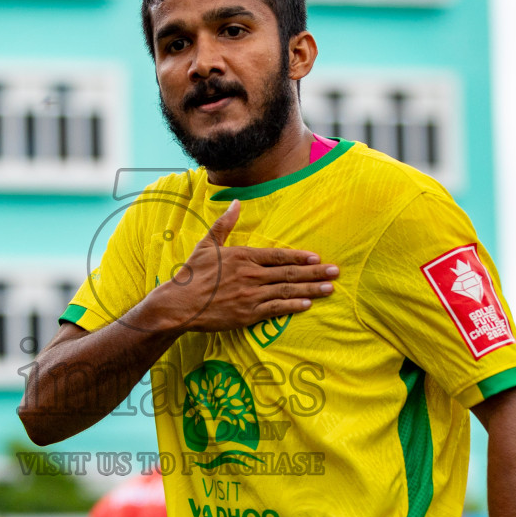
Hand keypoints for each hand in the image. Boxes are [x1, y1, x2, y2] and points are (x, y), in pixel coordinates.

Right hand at [143, 200, 339, 333]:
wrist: (179, 303)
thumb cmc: (192, 274)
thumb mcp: (207, 244)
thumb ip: (225, 224)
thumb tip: (235, 202)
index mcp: (244, 256)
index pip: (278, 256)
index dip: (300, 257)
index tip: (317, 258)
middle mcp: (252, 275)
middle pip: (289, 272)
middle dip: (315, 272)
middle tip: (335, 272)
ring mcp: (251, 295)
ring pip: (287, 290)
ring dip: (311, 289)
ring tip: (329, 289)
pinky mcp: (248, 313)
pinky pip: (276, 309)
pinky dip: (293, 306)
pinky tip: (307, 304)